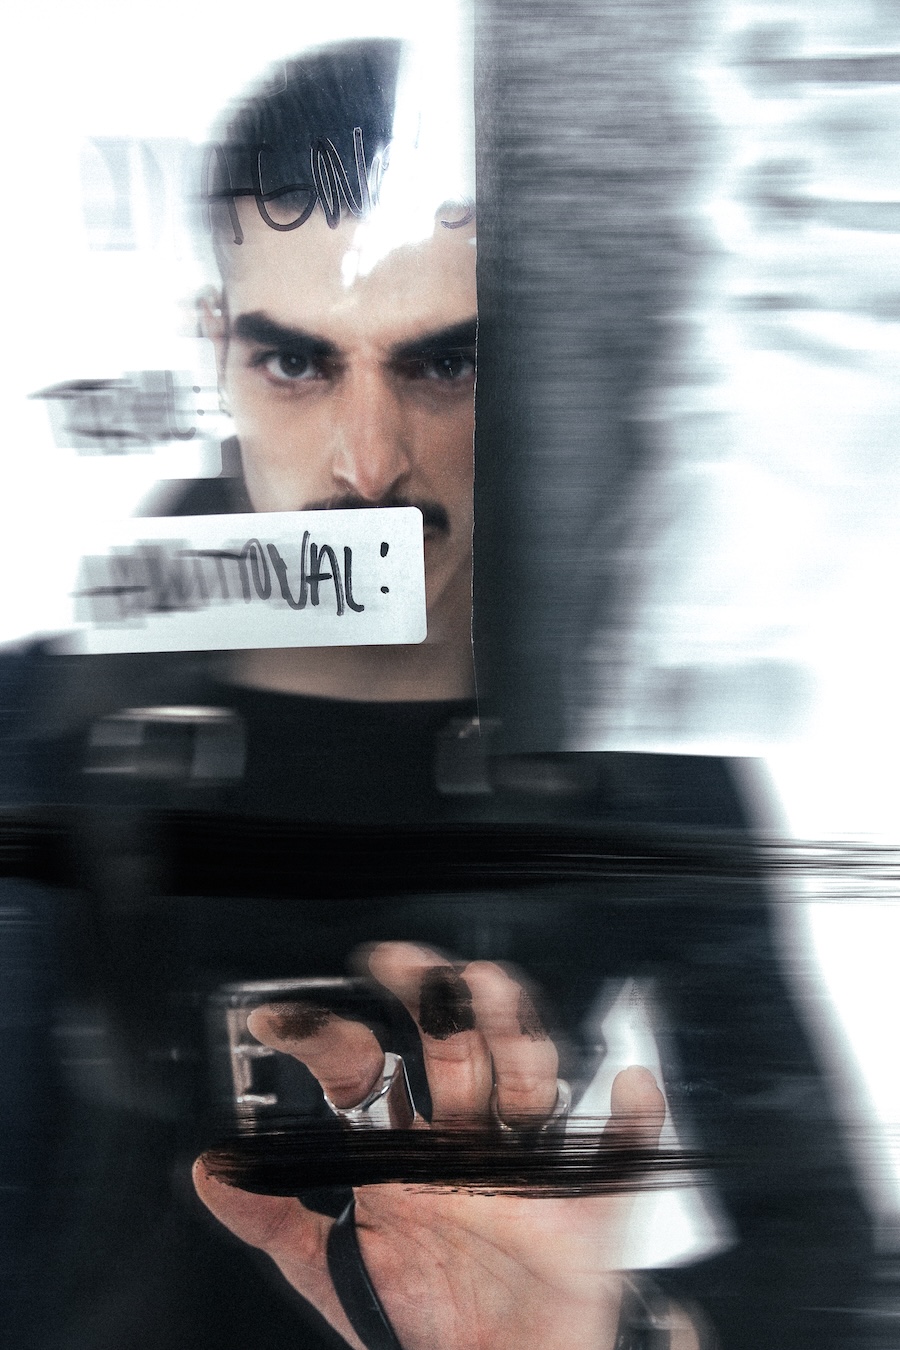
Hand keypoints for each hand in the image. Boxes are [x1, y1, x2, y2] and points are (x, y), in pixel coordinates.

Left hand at [194, 942, 696, 1349]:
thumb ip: (273, 1220)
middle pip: (453, 1045)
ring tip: (498, 1003)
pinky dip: (633, 1118)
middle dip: (433, 998)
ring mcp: (524, 1162)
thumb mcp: (335, 1270)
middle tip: (402, 966)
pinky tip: (626, 1087)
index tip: (278, 1021)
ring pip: (527, 1076)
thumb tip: (210, 1170)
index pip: (368, 1068)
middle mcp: (463, 1137)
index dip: (327, 1037)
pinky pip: (619, 1152)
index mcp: (404, 1148)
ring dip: (518, 1035)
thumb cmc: (427, 1319)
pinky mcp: (584, 1202)